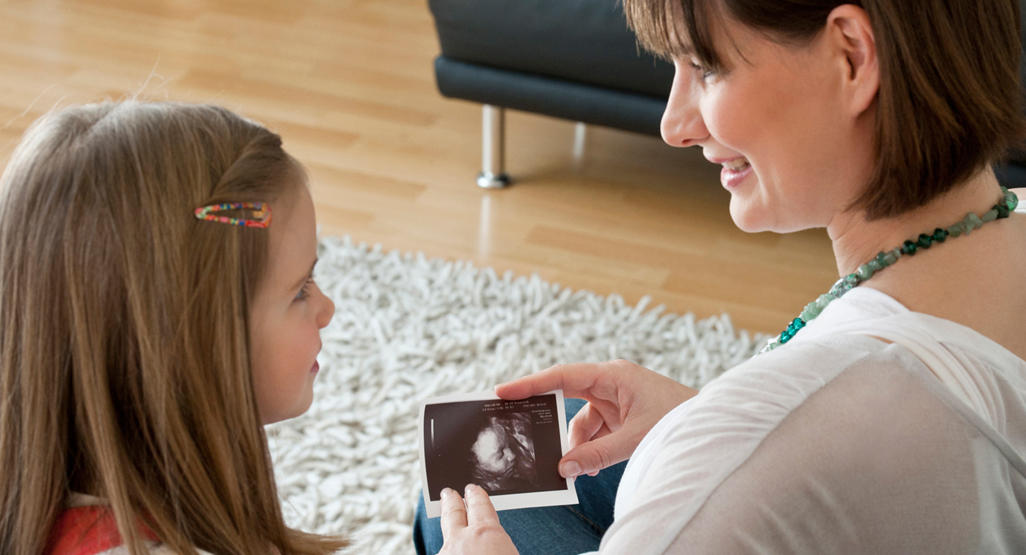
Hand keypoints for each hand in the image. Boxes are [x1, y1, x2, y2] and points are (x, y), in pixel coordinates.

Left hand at [439, 484, 517, 554]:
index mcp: (488, 534)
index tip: (473, 489)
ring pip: (445, 535)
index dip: (476, 496)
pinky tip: (450, 549)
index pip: (480, 506)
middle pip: (454, 513)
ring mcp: (445, 553)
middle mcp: (462, 541)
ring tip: (446, 518)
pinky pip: (441, 551)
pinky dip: (447, 549)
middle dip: (451, 500)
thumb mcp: (512, 553)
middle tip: (448, 492)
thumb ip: (501, 542)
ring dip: (446, 524)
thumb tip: (499, 544)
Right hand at [496, 360, 697, 477]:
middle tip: (526, 434)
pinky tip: (591, 467)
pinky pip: (595, 431)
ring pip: (582, 421)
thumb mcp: (636, 438)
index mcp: (613, 375)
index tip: (502, 392)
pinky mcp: (621, 415)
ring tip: (578, 468)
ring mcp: (615, 399)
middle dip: (552, 421)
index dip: (531, 384)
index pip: (562, 376)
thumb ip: (599, 453)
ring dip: (578, 445)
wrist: (711, 426)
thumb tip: (565, 467)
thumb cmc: (680, 419)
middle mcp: (610, 382)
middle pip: (567, 397)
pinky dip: (591, 449)